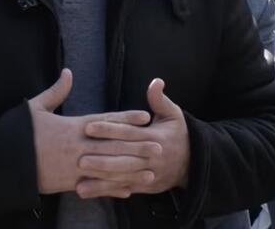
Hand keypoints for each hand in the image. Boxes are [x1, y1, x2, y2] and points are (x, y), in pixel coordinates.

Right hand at [28, 70, 150, 193]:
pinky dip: (111, 189)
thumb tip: (68, 72)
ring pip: (109, 169)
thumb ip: (56, 92)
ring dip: (131, 171)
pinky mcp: (69, 183)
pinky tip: (127, 191)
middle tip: (159, 146)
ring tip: (151, 173)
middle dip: (137, 147)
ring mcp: (75, 167)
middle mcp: (78, 147)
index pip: (105, 121)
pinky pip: (96, 186)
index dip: (126, 119)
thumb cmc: (19, 133)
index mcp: (72, 127)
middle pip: (114, 146)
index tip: (145, 117)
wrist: (5, 161)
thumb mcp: (36, 108)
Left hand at [76, 78, 189, 198]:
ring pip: (122, 177)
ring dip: (101, 180)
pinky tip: (86, 191)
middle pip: (124, 158)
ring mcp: (148, 174)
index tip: (88, 126)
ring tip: (79, 182)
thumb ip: (160, 100)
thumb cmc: (178, 134)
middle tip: (80, 158)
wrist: (195, 164)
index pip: (128, 133)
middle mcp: (150, 158)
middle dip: (102, 159)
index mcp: (155, 137)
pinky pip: (123, 189)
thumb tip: (155, 82)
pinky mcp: (144, 187)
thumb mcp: (173, 114)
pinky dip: (105, 191)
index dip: (109, 129)